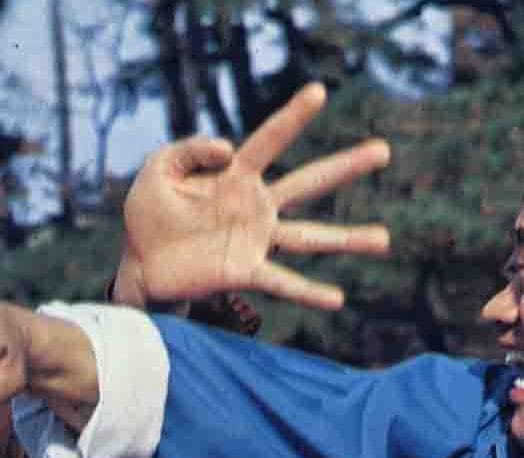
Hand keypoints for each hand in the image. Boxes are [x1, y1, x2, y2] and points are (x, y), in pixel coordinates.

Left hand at [118, 83, 392, 309]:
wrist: (139, 263)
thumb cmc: (149, 214)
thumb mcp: (157, 170)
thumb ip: (186, 150)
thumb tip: (228, 149)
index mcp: (236, 175)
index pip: (269, 140)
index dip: (293, 117)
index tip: (320, 91)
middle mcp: (255, 205)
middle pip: (309, 182)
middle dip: (346, 167)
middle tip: (384, 151)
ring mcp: (255, 240)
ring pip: (310, 237)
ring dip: (348, 238)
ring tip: (384, 239)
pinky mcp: (244, 271)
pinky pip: (282, 282)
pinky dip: (309, 292)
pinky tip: (338, 298)